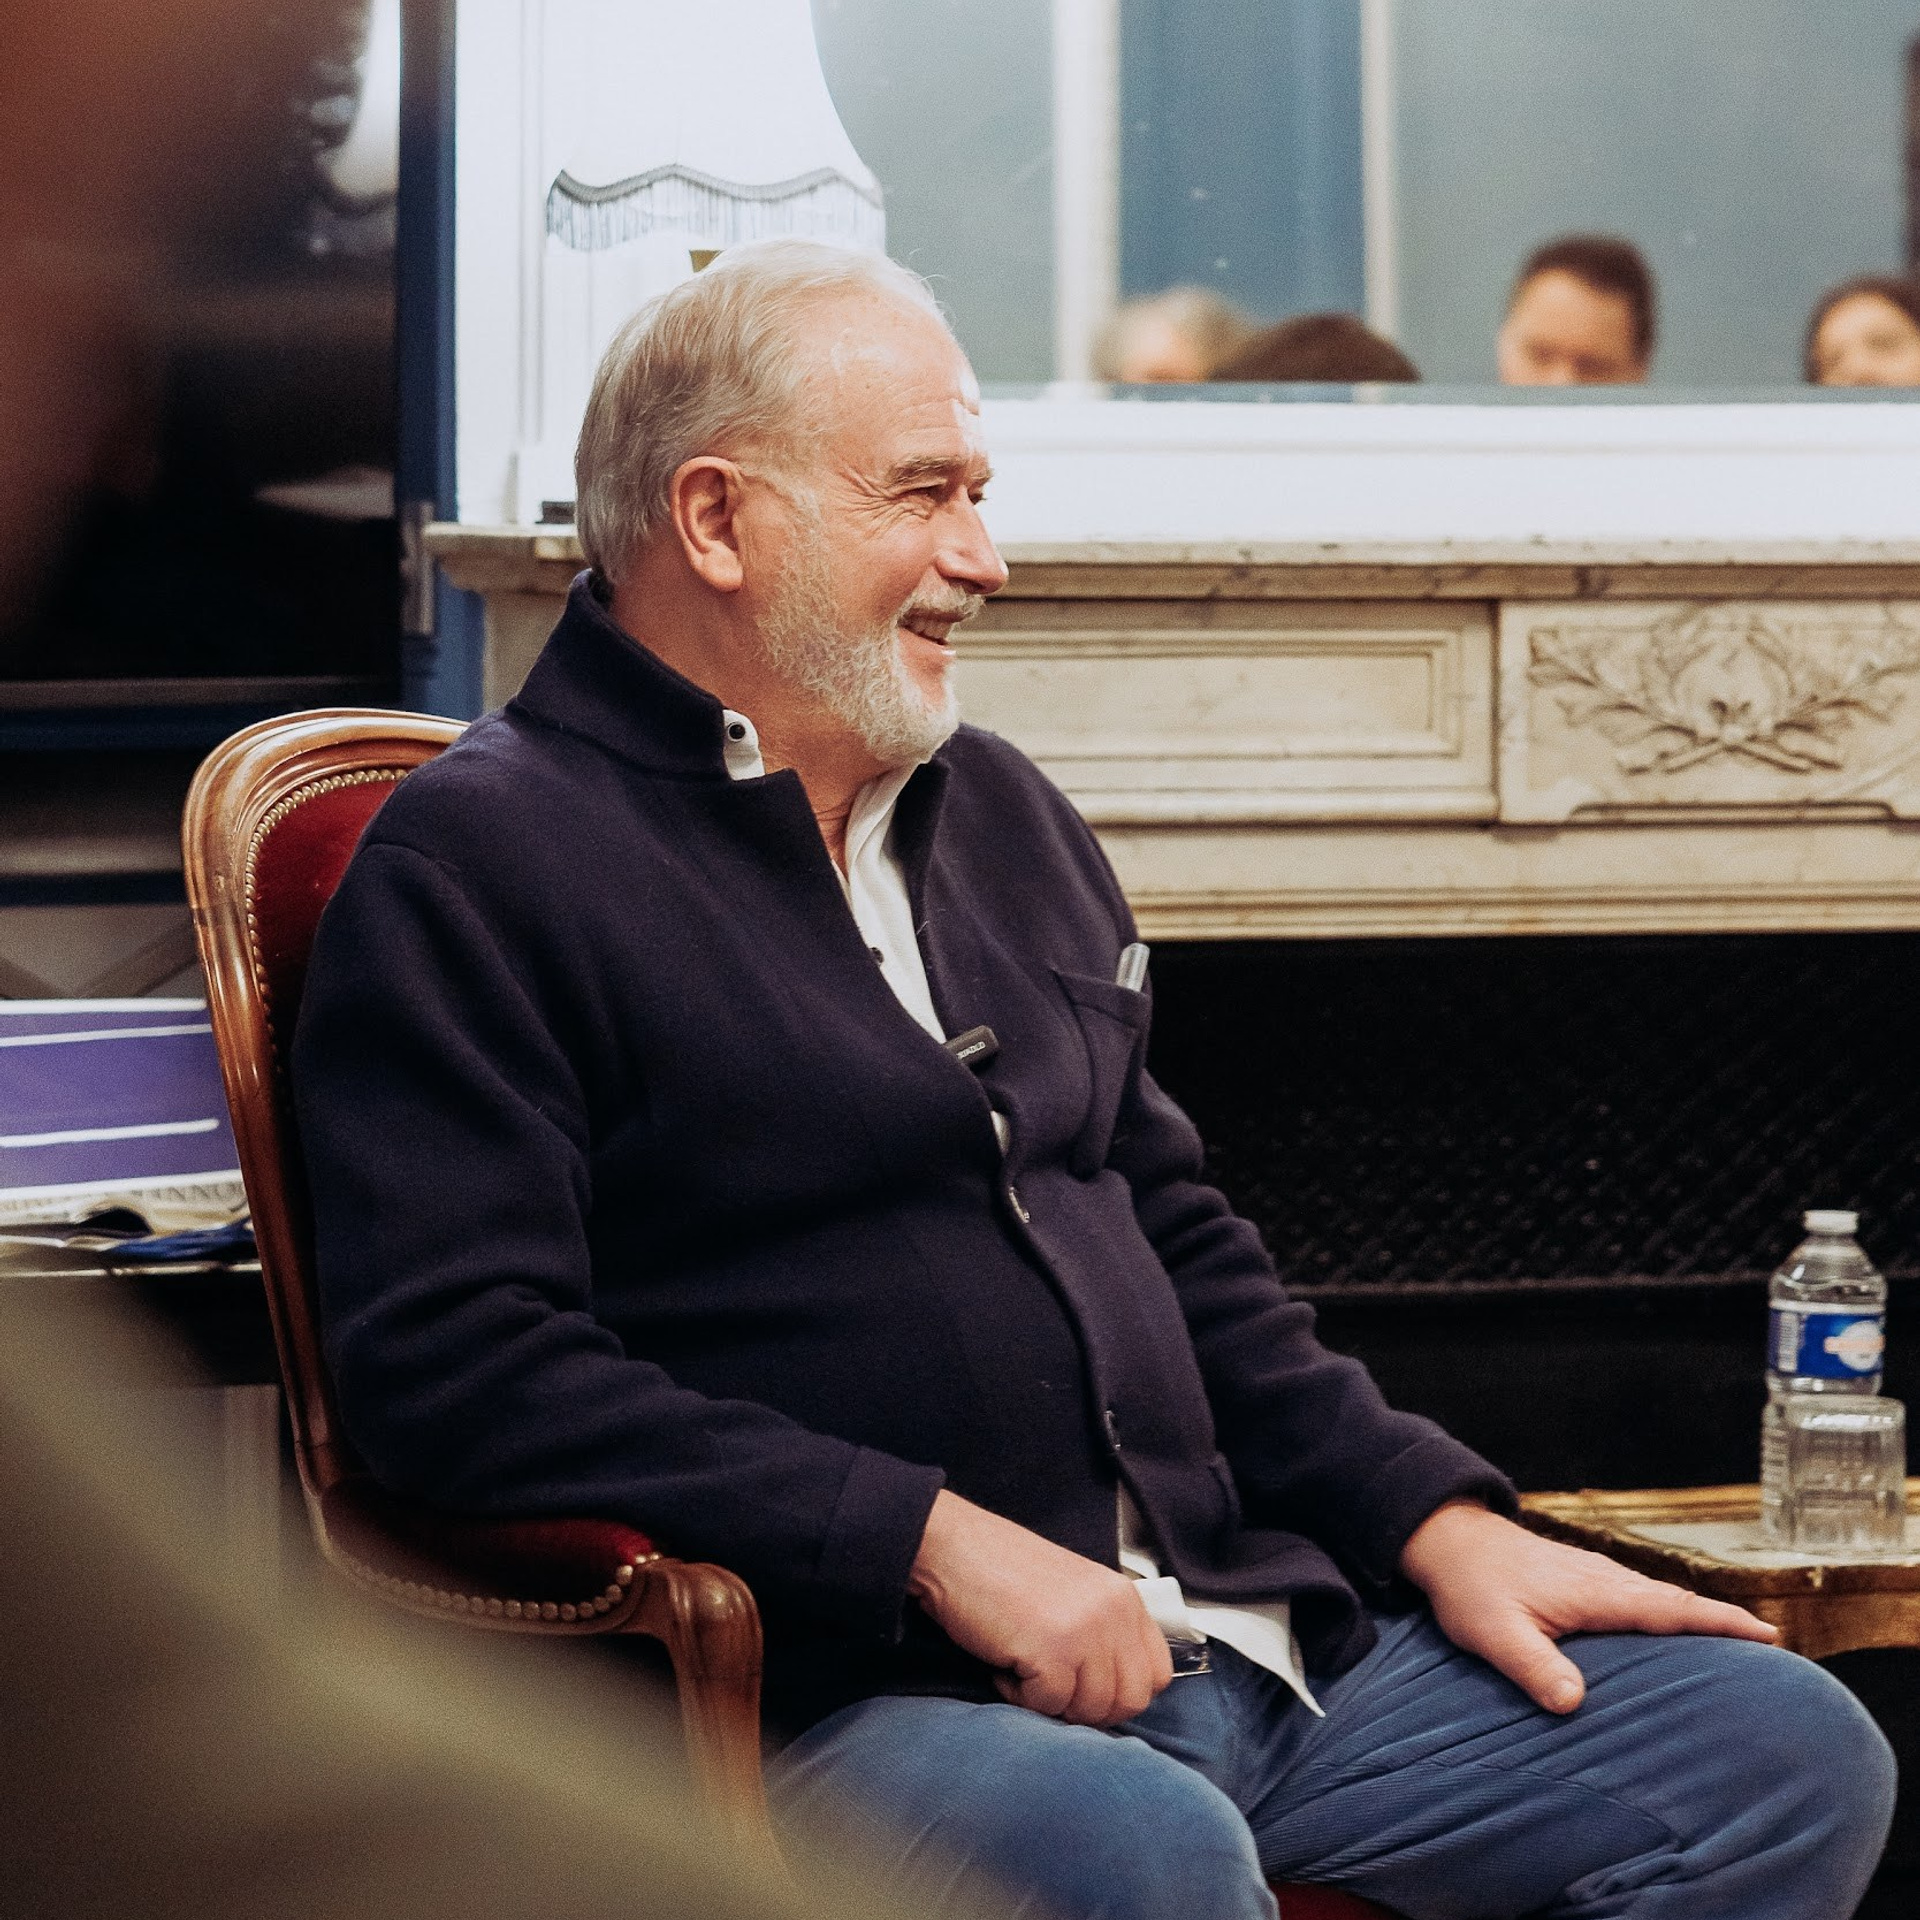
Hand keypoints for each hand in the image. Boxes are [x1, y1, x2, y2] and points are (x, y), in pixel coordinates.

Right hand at [907, 1491, 1173, 1724]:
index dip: (1121, 1692)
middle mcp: (1114, 1612)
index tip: (1086, 1687)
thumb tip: (1116, 1694)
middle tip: (1049, 1683)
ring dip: (1050, 1701)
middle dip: (1087, 1707)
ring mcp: (1086, 1631)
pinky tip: (1004, 1663)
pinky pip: (1048, 1706)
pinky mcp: (1052, 1651)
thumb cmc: (1004, 1573)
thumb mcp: (1075, 1594)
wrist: (955, 1549)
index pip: (1157, 1674)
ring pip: (1090, 1710)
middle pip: (1129, 1701)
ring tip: (1022, 1664)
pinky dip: (1019, 1695)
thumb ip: (1105, 1632)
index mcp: (1124, 1597)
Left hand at [1399, 1500, 1779, 1714]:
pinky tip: (1668, 1631)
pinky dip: (1665, 1611)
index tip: (1769, 1636)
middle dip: (1724, 1622)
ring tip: (1737, 1646)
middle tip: (1774, 1648)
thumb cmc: (1471, 1586)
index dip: (1720, 1623)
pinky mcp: (1580, 1580)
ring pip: (1657, 1597)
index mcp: (1596, 1592)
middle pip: (1676, 1602)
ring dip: (1697, 1617)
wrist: (1447, 1539)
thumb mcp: (1496, 1633)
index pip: (1672, 1609)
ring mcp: (1593, 1576)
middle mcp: (1604, 1579)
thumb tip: (1574, 1703)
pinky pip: (1636, 1597)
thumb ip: (1534, 1666)